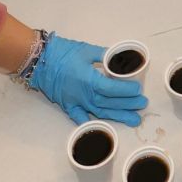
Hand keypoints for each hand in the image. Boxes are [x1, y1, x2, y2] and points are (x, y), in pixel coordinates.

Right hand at [28, 34, 146, 125]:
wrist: (39, 60)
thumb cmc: (63, 52)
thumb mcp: (86, 49)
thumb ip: (104, 55)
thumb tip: (119, 59)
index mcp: (89, 80)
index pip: (112, 88)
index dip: (126, 90)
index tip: (138, 90)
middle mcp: (84, 94)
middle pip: (110, 102)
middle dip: (128, 104)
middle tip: (142, 105)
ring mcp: (76, 102)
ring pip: (100, 112)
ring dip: (118, 116)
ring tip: (133, 120)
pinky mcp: (68, 106)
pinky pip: (80, 119)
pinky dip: (91, 125)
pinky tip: (103, 131)